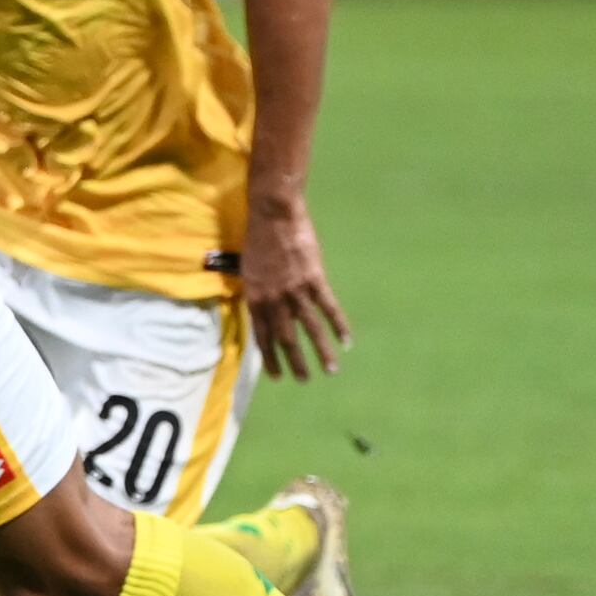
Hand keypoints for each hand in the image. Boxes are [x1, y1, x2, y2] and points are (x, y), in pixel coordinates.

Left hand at [240, 202, 348, 379]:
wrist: (272, 214)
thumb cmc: (258, 237)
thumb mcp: (248, 268)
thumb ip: (257, 291)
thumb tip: (263, 309)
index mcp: (255, 297)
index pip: (262, 336)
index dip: (270, 357)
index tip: (277, 376)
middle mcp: (274, 299)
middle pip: (286, 337)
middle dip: (295, 362)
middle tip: (304, 380)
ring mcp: (295, 290)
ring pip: (309, 328)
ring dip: (320, 351)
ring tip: (329, 370)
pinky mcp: (314, 279)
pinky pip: (329, 307)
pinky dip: (339, 325)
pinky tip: (346, 341)